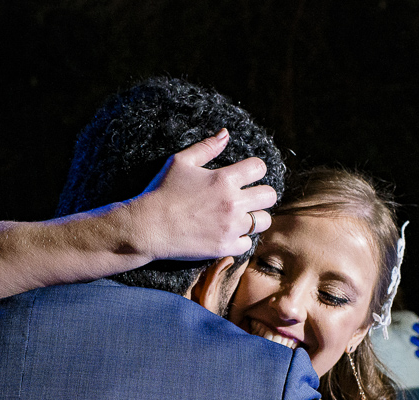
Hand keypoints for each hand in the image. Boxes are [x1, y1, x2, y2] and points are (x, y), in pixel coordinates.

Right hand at [129, 129, 277, 261]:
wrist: (148, 227)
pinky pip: (248, 243)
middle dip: (261, 193)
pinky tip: (229, 233)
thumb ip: (206, 147)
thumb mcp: (180, 162)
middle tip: (249, 196)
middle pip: (270, 196)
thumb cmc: (162, 191)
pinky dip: (241, 239)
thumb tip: (226, 133)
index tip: (247, 175)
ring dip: (256, 217)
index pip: (259, 168)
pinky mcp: (225, 247)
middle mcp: (232, 203)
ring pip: (264, 221)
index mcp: (224, 179)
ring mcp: (230, 227)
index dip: (255, 169)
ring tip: (242, 216)